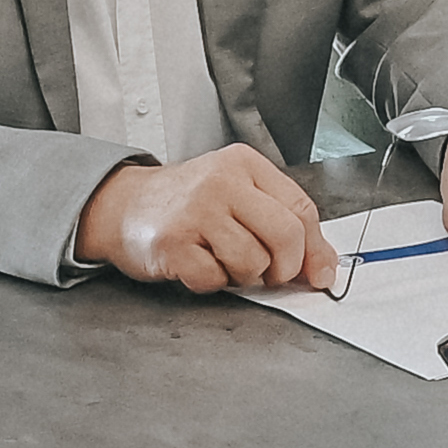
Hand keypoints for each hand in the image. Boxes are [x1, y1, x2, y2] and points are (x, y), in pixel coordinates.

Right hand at [77, 142, 332, 293]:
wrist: (124, 206)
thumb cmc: (188, 204)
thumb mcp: (238, 195)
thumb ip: (282, 221)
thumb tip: (324, 267)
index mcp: (244, 164)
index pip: (301, 208)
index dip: (316, 249)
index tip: (320, 274)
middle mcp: (221, 182)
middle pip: (285, 235)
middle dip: (284, 267)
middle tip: (269, 273)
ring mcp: (195, 211)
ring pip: (252, 262)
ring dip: (244, 276)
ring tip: (223, 260)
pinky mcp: (173, 242)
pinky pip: (215, 280)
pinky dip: (212, 282)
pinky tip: (198, 263)